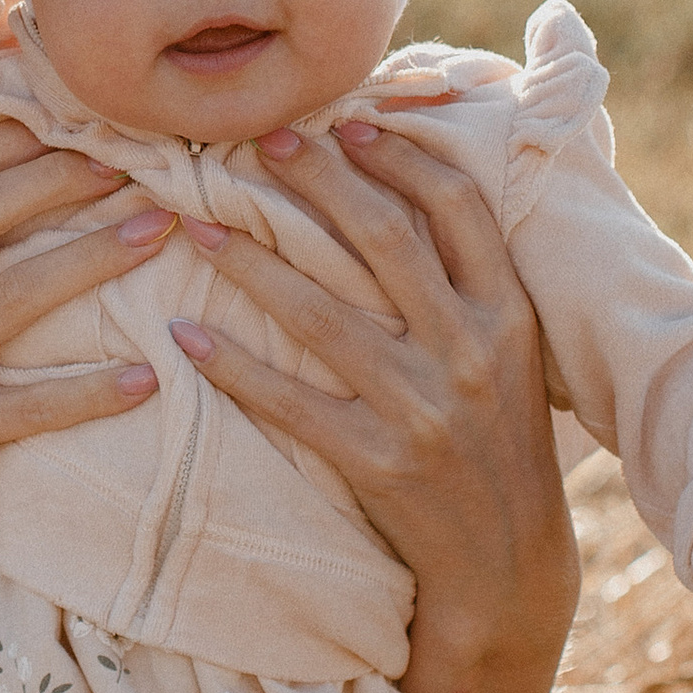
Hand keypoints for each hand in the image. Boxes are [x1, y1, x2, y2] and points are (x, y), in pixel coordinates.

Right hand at [0, 120, 178, 593]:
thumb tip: (2, 193)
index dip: (12, 141)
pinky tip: (147, 379)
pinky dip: (89, 391)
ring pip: (13, 294)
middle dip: (60, 177)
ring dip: (94, 256)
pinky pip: (29, 404)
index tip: (81, 126)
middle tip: (136, 166)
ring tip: (161, 233)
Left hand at [164, 114, 577, 692]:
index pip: (457, 207)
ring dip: (251, 260)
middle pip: (382, 239)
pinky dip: (232, 365)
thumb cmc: (497, 444)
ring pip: (322, 313)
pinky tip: (184, 333)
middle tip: (258, 141)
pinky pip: (289, 401)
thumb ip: (467, 284)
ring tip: (195, 223)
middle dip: (316, 181)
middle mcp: (470, 351)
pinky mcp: (378, 463)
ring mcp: (423, 409)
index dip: (398, 156)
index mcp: (508, 315)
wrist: (508, 567)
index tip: (345, 124)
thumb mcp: (506, 357)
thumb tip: (400, 195)